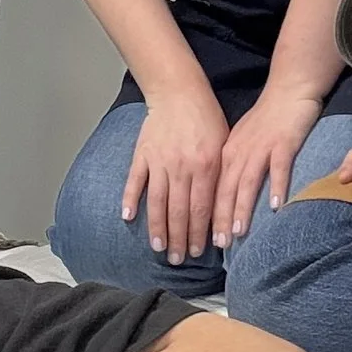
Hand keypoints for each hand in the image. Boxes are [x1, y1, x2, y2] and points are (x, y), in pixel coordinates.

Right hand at [122, 88, 229, 266]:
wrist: (179, 91)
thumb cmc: (206, 119)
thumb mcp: (223, 146)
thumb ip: (220, 176)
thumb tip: (221, 210)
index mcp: (205, 166)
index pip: (201, 208)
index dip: (199, 233)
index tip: (199, 253)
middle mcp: (181, 167)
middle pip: (179, 211)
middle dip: (180, 238)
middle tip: (179, 260)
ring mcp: (159, 161)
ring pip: (157, 201)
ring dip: (157, 228)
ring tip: (158, 248)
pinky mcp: (142, 154)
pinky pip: (134, 180)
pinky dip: (129, 199)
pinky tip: (127, 218)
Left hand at [215, 76, 334, 247]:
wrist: (287, 91)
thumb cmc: (265, 121)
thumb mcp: (240, 143)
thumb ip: (232, 168)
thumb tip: (223, 198)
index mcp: (227, 154)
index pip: (212, 189)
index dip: (206, 214)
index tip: (201, 238)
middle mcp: (240, 152)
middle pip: (226, 189)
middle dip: (220, 219)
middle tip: (216, 245)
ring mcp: (261, 148)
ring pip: (248, 181)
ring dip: (242, 207)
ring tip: (238, 232)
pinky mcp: (284, 143)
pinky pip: (279, 167)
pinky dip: (276, 186)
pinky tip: (276, 206)